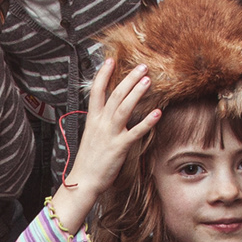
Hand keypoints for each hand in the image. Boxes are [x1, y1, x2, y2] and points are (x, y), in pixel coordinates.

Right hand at [50, 54, 160, 234]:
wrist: (84, 181)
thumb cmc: (89, 161)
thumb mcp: (92, 136)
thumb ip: (101, 123)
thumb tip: (110, 113)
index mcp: (93, 120)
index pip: (96, 91)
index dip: (103, 74)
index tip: (110, 60)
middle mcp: (101, 124)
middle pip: (114, 95)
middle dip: (128, 79)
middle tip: (141, 67)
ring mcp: (110, 134)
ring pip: (123, 108)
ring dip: (136, 93)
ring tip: (147, 81)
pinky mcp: (119, 147)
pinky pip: (135, 132)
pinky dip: (147, 122)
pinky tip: (157, 113)